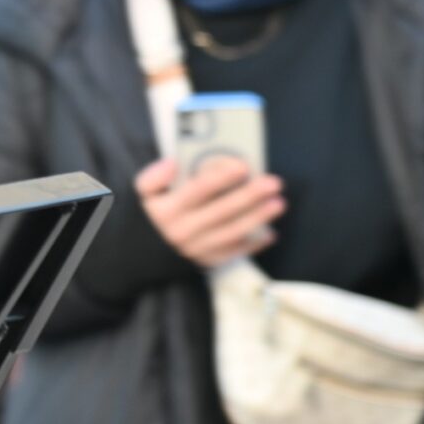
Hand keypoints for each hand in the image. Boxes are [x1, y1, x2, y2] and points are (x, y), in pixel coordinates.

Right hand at [134, 156, 284, 267]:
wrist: (149, 251)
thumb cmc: (157, 212)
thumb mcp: (145, 193)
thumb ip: (154, 176)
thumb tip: (172, 164)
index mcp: (168, 209)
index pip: (198, 189)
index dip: (221, 177)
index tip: (242, 165)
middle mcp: (183, 230)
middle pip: (222, 210)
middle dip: (250, 196)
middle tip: (273, 183)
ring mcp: (198, 247)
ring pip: (233, 231)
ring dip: (258, 217)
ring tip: (278, 203)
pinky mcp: (209, 260)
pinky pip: (236, 252)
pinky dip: (255, 243)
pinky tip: (270, 232)